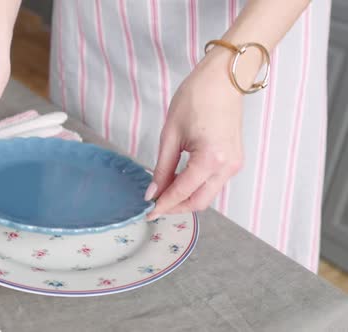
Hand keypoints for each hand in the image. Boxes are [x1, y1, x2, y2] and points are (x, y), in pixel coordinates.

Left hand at [146, 50, 244, 218]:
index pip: (182, 192)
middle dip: (176, 207)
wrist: (223, 78)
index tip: (148, 212)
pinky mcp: (235, 160)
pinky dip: (196, 187)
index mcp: (210, 159)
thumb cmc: (196, 98)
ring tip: (164, 192)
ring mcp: (234, 165)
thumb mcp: (170, 134)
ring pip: (207, 195)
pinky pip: (214, 183)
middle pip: (199, 202)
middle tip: (155, 206)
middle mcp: (227, 167)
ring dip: (186, 197)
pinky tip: (179, 181)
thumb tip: (152, 192)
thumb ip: (162, 168)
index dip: (163, 205)